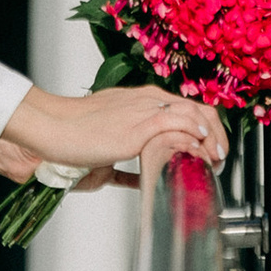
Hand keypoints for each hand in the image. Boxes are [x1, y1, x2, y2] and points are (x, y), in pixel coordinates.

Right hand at [1, 83, 226, 184]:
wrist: (51, 125)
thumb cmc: (73, 133)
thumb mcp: (111, 136)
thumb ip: (130, 147)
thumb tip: (138, 172)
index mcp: (143, 98)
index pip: (189, 107)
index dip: (207, 127)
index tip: (212, 149)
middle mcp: (148, 99)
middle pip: (200, 109)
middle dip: (217, 134)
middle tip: (219, 158)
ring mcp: (144, 111)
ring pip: (195, 115)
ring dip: (211, 139)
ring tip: (213, 159)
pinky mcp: (138, 127)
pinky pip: (178, 124)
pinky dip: (194, 137)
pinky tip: (198, 150)